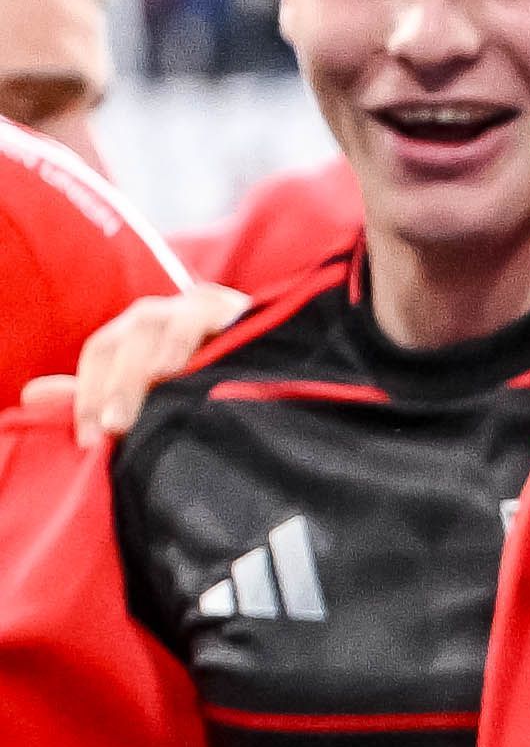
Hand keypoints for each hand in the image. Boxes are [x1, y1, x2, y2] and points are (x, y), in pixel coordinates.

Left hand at [31, 281, 248, 446]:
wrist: (281, 358)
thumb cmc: (207, 379)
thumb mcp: (149, 389)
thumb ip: (97, 393)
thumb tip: (31, 395)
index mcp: (136, 330)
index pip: (101, 352)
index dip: (89, 394)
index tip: (90, 440)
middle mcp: (161, 314)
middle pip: (123, 341)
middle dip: (115, 387)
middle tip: (115, 430)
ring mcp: (196, 305)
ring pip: (155, 328)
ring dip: (144, 367)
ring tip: (142, 402)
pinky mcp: (233, 308)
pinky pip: (201, 320)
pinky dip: (185, 342)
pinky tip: (180, 369)